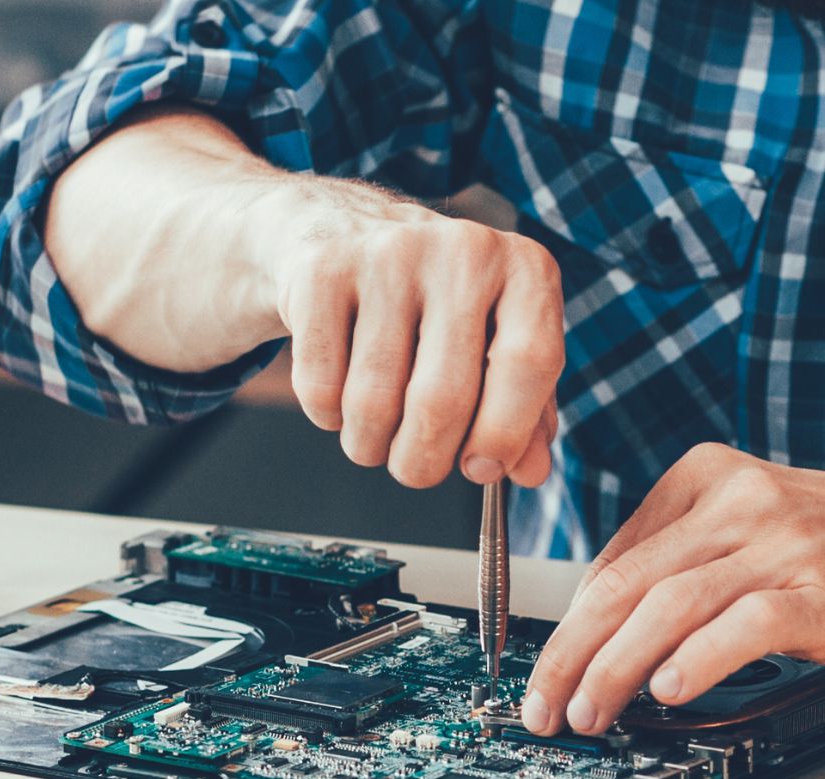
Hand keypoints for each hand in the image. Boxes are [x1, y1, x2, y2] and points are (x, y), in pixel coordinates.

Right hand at [274, 180, 563, 488]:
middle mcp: (463, 251)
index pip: (529, 362)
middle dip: (421, 461)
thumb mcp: (492, 345)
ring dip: (367, 445)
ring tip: (371, 435)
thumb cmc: (431, 306)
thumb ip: (523, 413)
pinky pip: (321, 387)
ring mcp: (388, 256)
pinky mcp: (322, 272)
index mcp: (523, 269)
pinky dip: (326, 416)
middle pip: (442, 400)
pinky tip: (337, 396)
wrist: (339, 232)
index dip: (503, 434)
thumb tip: (529, 473)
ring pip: (373, 403)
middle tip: (413, 468)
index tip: (478, 468)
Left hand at [522, 443, 824, 735]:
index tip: (548, 673)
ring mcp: (788, 541)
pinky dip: (702, 658)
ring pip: (671, 605)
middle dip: (571, 653)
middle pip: (627, 582)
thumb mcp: (737, 528)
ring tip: (589, 712)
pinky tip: (669, 690)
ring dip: (616, 667)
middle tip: (543, 706)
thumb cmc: (818, 541)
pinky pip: (749, 623)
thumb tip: (589, 626)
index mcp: (703, 476)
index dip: (570, 626)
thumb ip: (670, 559)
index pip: (613, 560)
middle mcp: (741, 500)